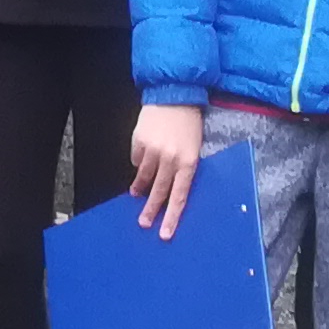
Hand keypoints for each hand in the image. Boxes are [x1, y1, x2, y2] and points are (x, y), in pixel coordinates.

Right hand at [132, 102, 209, 235]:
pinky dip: (139, 162)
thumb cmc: (189, 123)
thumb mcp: (194, 148)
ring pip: (143, 177)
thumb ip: (183, 167)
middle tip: (144, 223)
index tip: (164, 233)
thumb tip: (170, 187)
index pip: (179, 196)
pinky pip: (136, 159)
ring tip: (135, 195)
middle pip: (158, 191)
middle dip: (151, 210)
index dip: (171, 217)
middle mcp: (170, 159)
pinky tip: (142, 159)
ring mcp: (153, 150)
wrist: (175, 94)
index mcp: (188, 163)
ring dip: (139, 188)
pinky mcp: (140, 141)